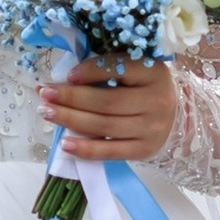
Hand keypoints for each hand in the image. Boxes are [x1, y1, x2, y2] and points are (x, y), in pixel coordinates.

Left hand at [40, 56, 175, 163]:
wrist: (175, 117)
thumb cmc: (144, 88)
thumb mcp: (135, 70)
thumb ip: (107, 69)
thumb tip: (64, 78)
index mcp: (153, 72)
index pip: (119, 68)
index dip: (91, 71)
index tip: (68, 75)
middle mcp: (156, 100)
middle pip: (107, 101)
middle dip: (71, 97)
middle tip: (45, 93)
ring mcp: (151, 128)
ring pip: (105, 125)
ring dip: (71, 119)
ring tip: (47, 113)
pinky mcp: (144, 150)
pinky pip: (111, 151)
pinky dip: (86, 148)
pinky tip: (65, 143)